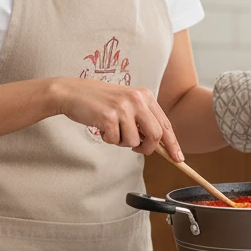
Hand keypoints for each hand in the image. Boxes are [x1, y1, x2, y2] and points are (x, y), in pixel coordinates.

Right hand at [49, 78, 183, 161]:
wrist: (72, 92)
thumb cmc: (99, 101)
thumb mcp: (126, 103)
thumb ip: (142, 119)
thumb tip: (158, 144)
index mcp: (145, 96)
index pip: (165, 124)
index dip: (172, 144)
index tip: (178, 158)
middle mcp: (137, 99)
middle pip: (156, 135)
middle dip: (147, 148)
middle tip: (136, 148)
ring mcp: (123, 107)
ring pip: (133, 141)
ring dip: (121, 142)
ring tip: (111, 129)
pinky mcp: (108, 116)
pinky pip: (115, 140)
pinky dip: (108, 139)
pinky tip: (101, 126)